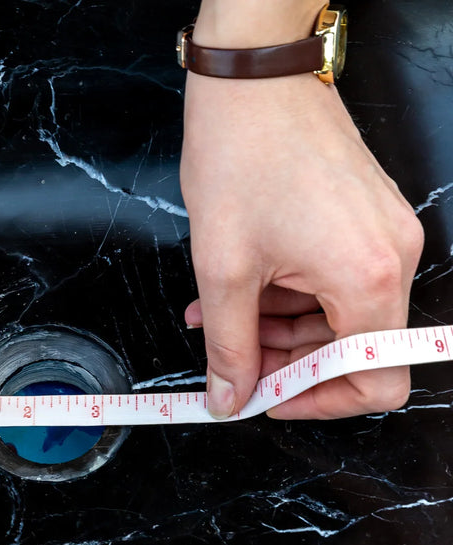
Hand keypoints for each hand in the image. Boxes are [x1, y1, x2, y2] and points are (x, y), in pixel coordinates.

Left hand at [180, 72, 423, 419]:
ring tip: (216, 315)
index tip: (271, 395)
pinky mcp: (366, 220)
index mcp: (369, 278)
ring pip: (335, 316)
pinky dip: (287, 295)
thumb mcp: (224, 269)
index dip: (320, 401)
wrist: (254, 79)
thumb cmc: (242, 157)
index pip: (376, 380)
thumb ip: (230, 346)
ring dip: (275, 326)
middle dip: (285, 359)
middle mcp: (393, 258)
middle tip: (231, 354)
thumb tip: (230, 397)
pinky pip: (333, 280)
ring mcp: (384, 236)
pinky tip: (236, 289)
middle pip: (350, 349)